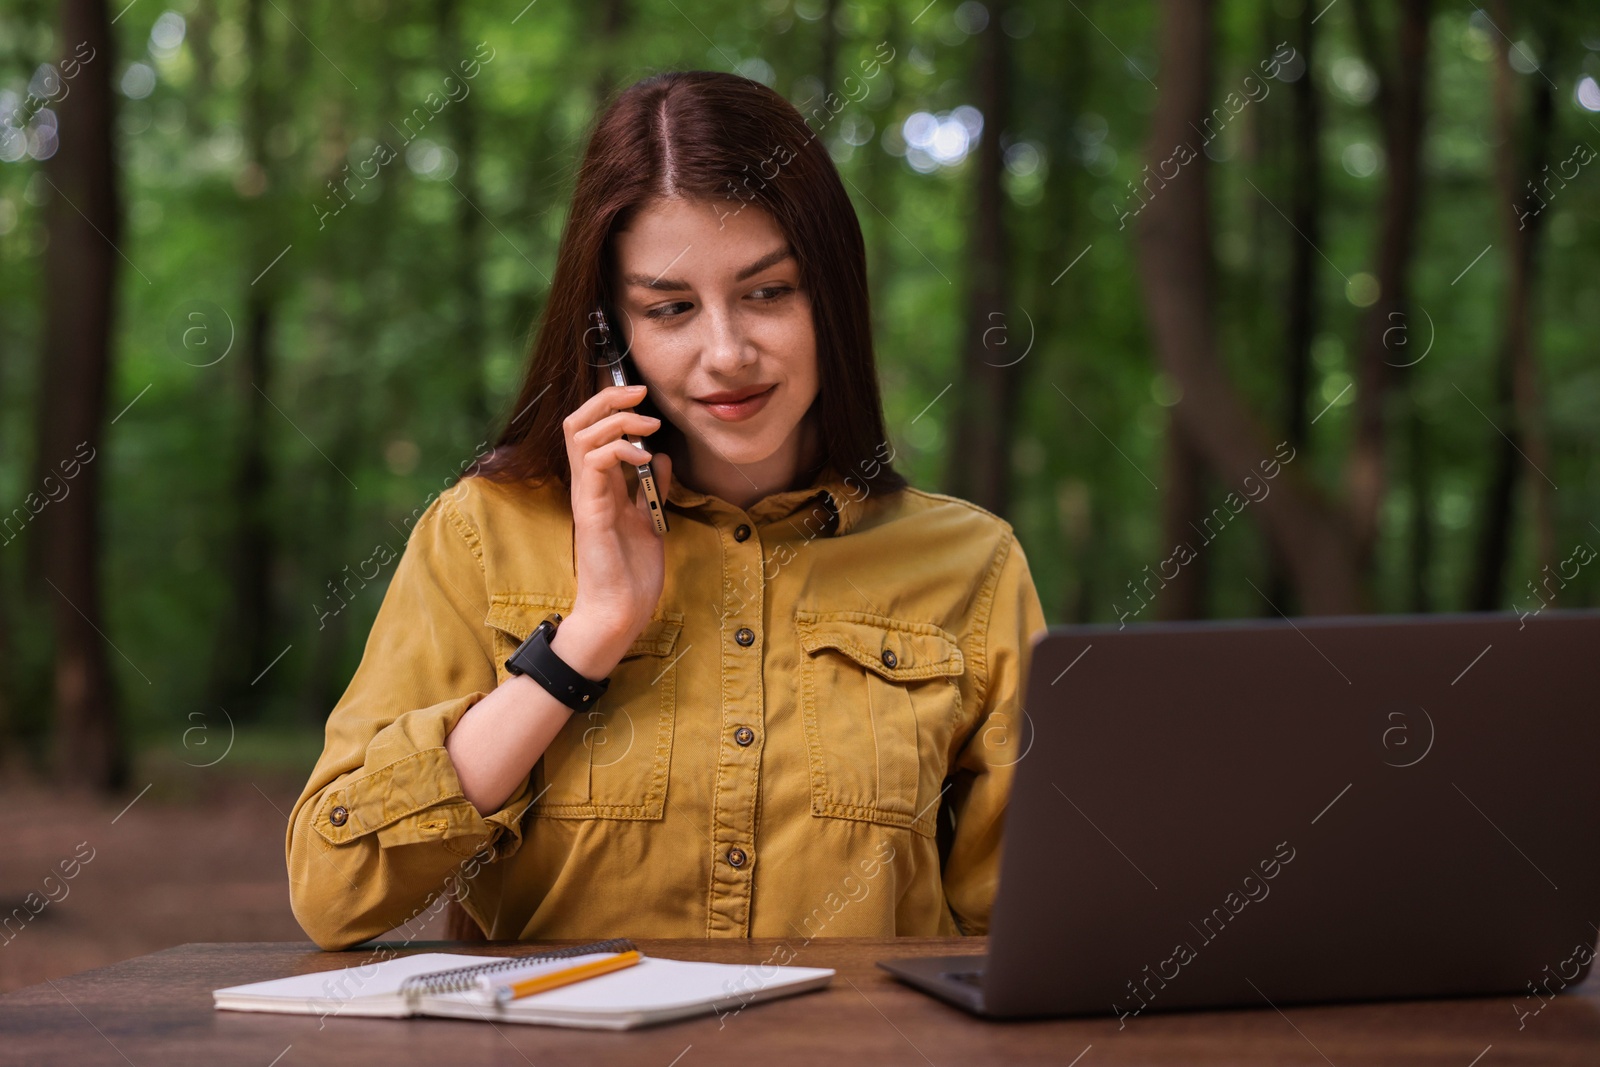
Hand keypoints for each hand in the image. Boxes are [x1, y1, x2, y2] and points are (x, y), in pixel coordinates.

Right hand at [559, 382, 672, 674]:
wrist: (620, 610)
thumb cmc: (632, 572)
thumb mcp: (650, 519)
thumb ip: (652, 487)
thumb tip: (662, 456)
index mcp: (599, 485)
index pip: (590, 429)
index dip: (610, 405)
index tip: (642, 397)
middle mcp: (586, 485)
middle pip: (577, 421)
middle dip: (607, 398)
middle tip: (640, 394)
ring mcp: (585, 496)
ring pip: (580, 434)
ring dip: (616, 419)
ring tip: (647, 424)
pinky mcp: (590, 510)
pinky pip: (595, 462)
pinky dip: (619, 449)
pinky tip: (644, 457)